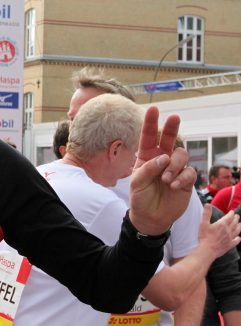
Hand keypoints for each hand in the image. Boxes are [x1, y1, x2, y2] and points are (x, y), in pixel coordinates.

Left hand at [129, 107, 196, 234]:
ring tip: (166, 179)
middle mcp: (162, 159)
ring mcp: (175, 168)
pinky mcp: (186, 179)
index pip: (148, 137)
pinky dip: (181, 177)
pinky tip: (173, 186)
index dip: (150, 123)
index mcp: (147, 157)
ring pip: (181, 154)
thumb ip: (148, 168)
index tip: (153, 108)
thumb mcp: (137, 182)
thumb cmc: (140, 198)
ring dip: (174, 165)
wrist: (150, 217)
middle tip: (174, 117)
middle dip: (171, 127)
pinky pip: (189, 171)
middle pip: (169, 139)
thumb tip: (164, 157)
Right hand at [199, 204, 240, 257]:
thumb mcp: (203, 223)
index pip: (229, 217)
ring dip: (239, 227)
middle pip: (234, 223)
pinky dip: (238, 239)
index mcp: (222, 224)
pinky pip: (235, 241)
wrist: (208, 249)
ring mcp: (229, 238)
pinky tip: (239, 238)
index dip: (231, 214)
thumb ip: (206, 214)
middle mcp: (228, 230)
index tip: (232, 211)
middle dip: (236, 219)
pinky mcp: (229, 245)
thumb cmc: (205, 236)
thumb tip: (208, 204)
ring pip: (237, 231)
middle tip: (237, 216)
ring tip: (240, 224)